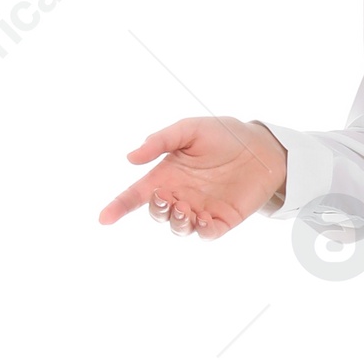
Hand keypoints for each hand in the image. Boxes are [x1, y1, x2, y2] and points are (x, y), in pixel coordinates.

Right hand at [98, 117, 287, 236]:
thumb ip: (161, 141)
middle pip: (156, 213)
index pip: (136, 195)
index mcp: (166, 176)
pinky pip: (206, 234)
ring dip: (176, 220)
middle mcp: (179, 195)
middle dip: (155, 210)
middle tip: (164, 197)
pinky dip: (200, 230)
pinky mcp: (222, 221)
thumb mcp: (189, 130)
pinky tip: (202, 217)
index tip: (104, 218)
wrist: (260, 146)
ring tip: (183, 207)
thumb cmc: (222, 135)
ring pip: (178, 227)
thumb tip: (131, 157)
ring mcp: (200, 210)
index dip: (118, 207)